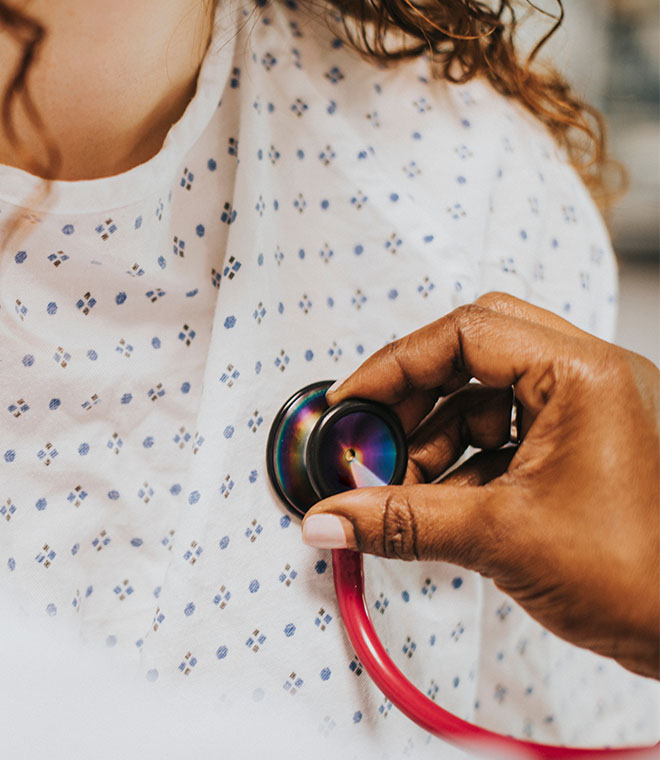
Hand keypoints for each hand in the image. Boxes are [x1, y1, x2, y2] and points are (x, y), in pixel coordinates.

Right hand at [302, 293, 659, 678]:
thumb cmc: (640, 579)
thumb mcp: (499, 538)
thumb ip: (401, 521)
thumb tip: (331, 518)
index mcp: (582, 376)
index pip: (466, 333)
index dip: (396, 365)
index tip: (355, 400)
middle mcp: (590, 378)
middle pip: (475, 351)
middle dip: (417, 394)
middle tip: (377, 432)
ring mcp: (588, 408)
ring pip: (488, 394)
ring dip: (437, 436)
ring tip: (404, 484)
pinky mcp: (580, 442)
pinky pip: (507, 429)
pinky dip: (465, 459)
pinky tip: (439, 499)